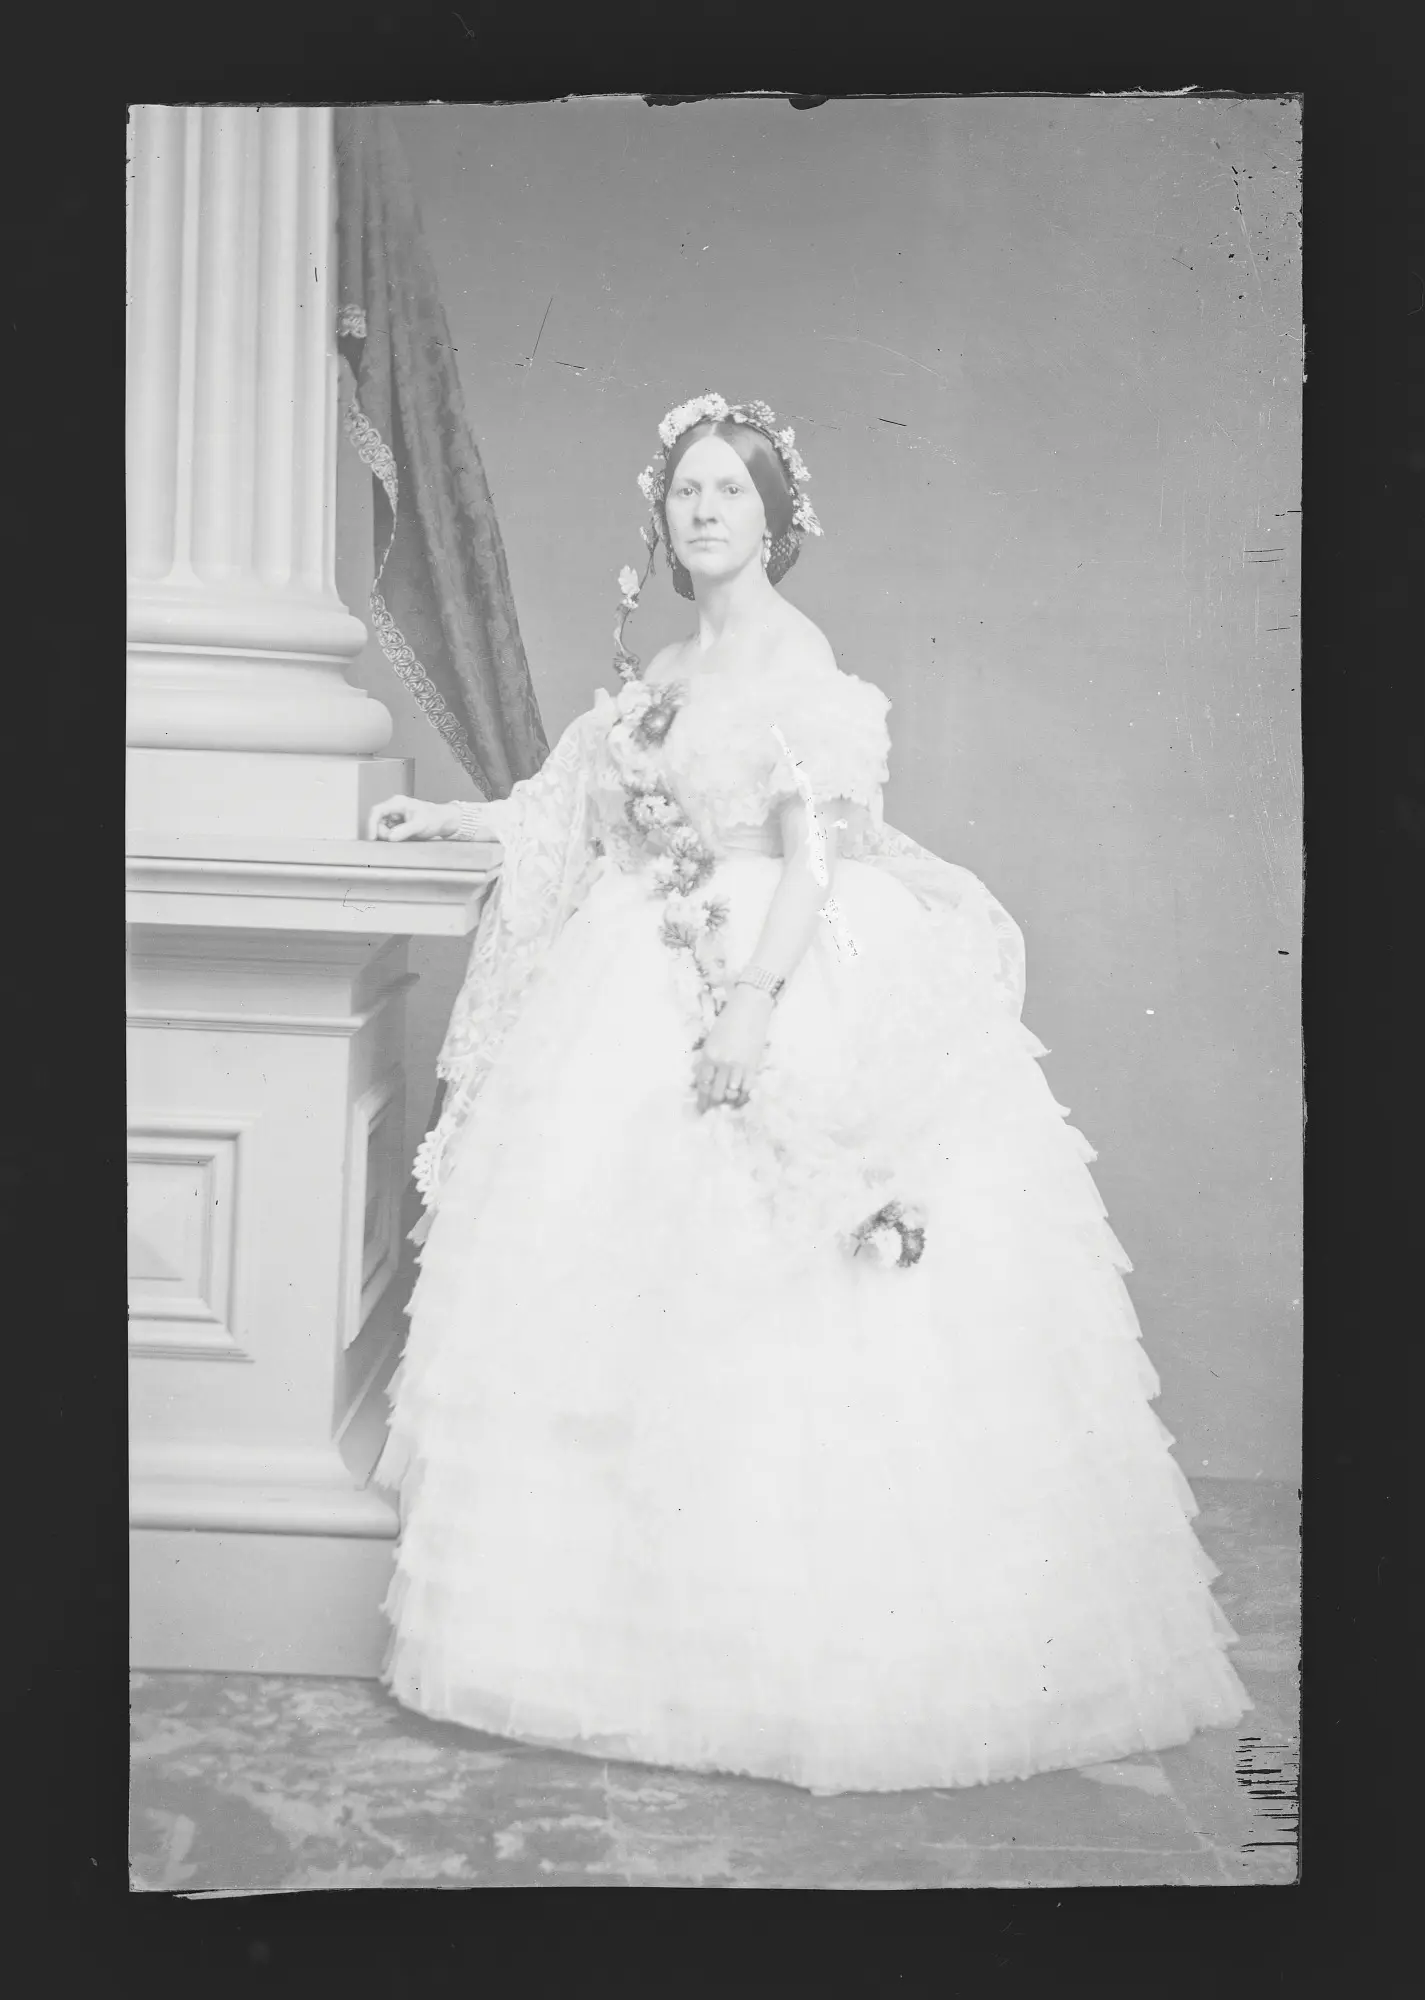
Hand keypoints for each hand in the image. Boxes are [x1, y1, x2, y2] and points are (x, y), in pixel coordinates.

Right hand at [367, 796, 456, 841]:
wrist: (442, 821)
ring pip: (382, 828)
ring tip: (404, 837)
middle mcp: (394, 808)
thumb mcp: (420, 825)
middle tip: (396, 839)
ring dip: (388, 836)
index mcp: (397, 803)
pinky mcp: (396, 824)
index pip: (377, 811)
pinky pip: (388, 832)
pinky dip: (392, 837)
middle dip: (383, 833)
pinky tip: (403, 838)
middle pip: (377, 822)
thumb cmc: (434, 818)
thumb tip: (391, 837)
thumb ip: (405, 830)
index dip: (371, 824)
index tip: (372, 837)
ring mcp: (394, 816)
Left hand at [695, 985, 774, 1112]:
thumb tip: (703, 1080)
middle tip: (713, 1113)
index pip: (702, 1085)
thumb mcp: (711, 1040)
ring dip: (729, 1104)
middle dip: (713, 1106)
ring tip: (727, 1109)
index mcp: (708, 1055)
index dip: (701, 1101)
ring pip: (731, 1094)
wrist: (750, 1008)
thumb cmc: (728, 1021)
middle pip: (716, 1094)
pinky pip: (747, 1089)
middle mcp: (722, 1063)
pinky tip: (741, 1101)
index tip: (701, 1109)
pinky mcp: (753, 1066)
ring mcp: (739, 1065)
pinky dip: (743, 1098)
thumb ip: (707, 1060)